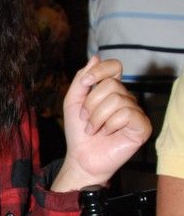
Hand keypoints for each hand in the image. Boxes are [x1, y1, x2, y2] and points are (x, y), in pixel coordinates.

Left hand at [51, 56, 151, 191]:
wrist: (82, 157)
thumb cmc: (79, 132)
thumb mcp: (73, 102)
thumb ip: (81, 80)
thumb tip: (95, 57)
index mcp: (112, 90)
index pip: (114, 66)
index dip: (100, 71)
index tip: (84, 84)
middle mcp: (126, 98)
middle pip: (112, 85)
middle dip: (91, 104)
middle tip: (86, 120)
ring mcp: (136, 112)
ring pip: (117, 100)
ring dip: (97, 118)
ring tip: (94, 130)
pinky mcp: (142, 126)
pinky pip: (127, 114)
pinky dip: (110, 124)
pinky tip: (107, 134)